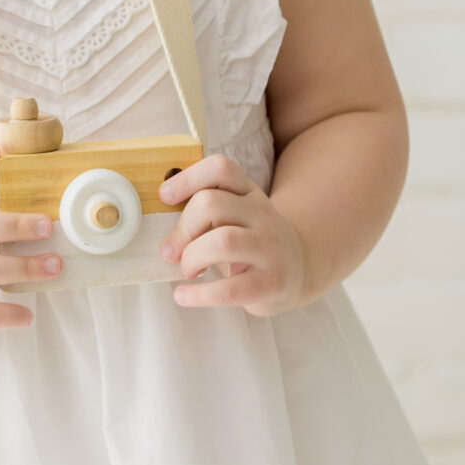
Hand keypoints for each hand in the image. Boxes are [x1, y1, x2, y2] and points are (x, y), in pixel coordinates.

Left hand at [157, 154, 310, 316]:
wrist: (300, 269)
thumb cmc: (251, 242)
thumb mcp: (236, 216)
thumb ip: (206, 214)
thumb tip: (164, 237)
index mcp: (249, 193)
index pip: (220, 169)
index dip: (188, 178)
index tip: (165, 197)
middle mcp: (262, 214)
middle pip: (212, 204)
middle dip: (182, 229)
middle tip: (170, 251)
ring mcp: (269, 248)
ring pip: (223, 240)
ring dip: (192, 257)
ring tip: (186, 270)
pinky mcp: (271, 283)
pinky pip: (230, 288)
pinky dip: (198, 294)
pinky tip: (183, 295)